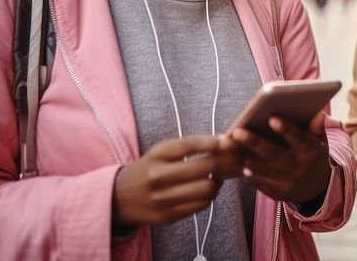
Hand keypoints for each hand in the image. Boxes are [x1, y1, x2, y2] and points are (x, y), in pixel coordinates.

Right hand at [113, 134, 240, 226]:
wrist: (120, 197)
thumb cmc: (149, 168)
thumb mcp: (161, 151)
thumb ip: (188, 147)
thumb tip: (223, 143)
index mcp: (157, 155)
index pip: (189, 145)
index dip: (212, 142)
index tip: (229, 141)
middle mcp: (158, 176)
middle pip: (202, 168)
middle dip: (225, 162)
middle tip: (236, 158)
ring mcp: (163, 199)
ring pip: (205, 189)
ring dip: (219, 181)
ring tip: (222, 174)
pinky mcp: (168, 216)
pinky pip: (200, 206)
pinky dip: (211, 196)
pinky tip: (210, 188)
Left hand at [230, 110, 332, 204]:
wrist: (317, 186)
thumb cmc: (314, 154)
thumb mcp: (320, 140)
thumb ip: (316, 127)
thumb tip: (318, 114)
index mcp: (312, 150)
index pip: (298, 138)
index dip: (286, 129)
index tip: (271, 118)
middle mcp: (300, 167)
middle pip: (275, 154)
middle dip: (255, 142)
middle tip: (237, 132)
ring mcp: (289, 182)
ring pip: (266, 171)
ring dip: (250, 160)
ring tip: (234, 149)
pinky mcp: (280, 194)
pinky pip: (264, 185)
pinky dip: (253, 177)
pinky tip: (243, 166)